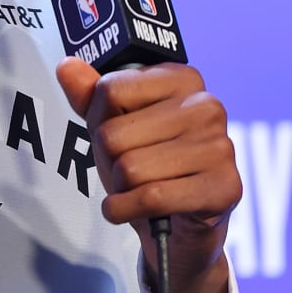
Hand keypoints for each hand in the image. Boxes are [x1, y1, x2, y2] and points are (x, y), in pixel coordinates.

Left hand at [55, 59, 241, 292]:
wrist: (179, 226)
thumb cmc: (149, 166)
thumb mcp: (114, 127)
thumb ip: (91, 97)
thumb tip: (68, 67)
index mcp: (184, 79)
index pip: (111, 89)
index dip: (100, 120)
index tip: (119, 133)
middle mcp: (208, 106)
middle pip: (114, 133)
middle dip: (110, 161)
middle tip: (130, 169)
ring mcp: (220, 147)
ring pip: (130, 169)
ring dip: (121, 189)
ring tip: (139, 188)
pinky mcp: (223, 188)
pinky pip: (151, 197)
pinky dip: (126, 210)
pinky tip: (132, 209)